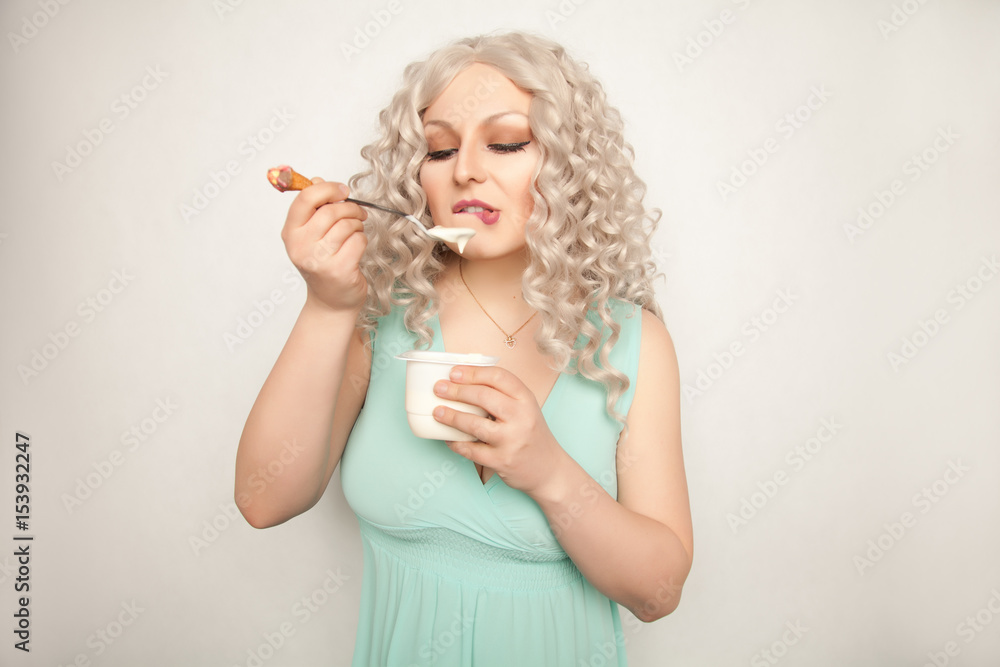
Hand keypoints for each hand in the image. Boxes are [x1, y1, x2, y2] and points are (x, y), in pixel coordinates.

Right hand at [280, 178, 368, 312]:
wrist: (331, 301)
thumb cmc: (323, 264)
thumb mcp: (311, 235)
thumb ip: (313, 207)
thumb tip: (317, 180)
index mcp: (291, 232)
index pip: (306, 198)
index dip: (328, 189)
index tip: (342, 190)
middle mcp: (301, 246)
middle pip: (331, 211)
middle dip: (350, 208)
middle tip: (358, 213)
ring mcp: (319, 260)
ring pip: (347, 225)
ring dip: (357, 225)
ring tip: (355, 232)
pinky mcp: (339, 269)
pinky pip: (358, 240)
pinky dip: (362, 241)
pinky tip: (356, 249)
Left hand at [432, 365, 568, 497]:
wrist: (549, 470)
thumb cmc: (531, 435)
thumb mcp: (526, 409)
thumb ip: (503, 396)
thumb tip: (464, 383)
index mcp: (526, 399)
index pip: (499, 377)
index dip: (473, 372)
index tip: (454, 372)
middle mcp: (522, 417)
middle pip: (484, 396)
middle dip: (457, 391)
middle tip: (439, 388)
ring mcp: (512, 440)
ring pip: (474, 424)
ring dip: (451, 417)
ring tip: (437, 411)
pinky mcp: (502, 461)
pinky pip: (471, 450)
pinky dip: (456, 443)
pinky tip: (448, 438)